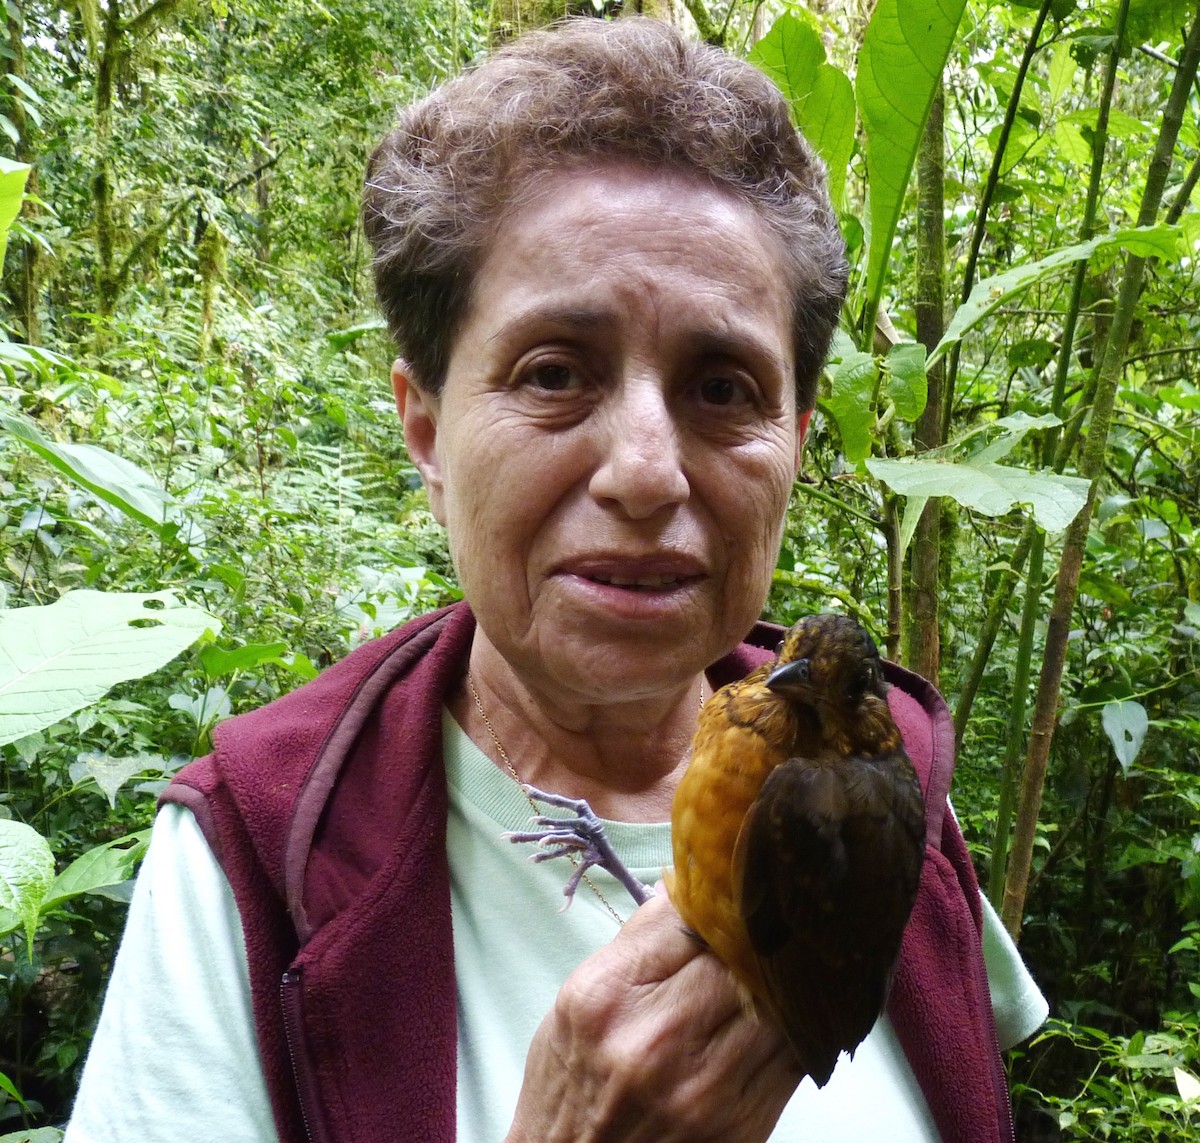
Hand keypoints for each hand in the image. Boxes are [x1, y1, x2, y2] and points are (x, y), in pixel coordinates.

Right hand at [504, 888, 800, 1142]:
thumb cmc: (571, 1081)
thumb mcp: (579, 999)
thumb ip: (637, 941)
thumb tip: (689, 885)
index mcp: (609, 996)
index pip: (687, 917)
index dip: (718, 896)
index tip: (733, 884)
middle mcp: (656, 1040)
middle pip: (739, 955)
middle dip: (757, 932)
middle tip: (775, 911)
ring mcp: (705, 1088)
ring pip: (777, 1002)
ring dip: (789, 975)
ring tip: (797, 952)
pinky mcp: (743, 1124)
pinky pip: (793, 1055)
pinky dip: (801, 1024)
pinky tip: (799, 1006)